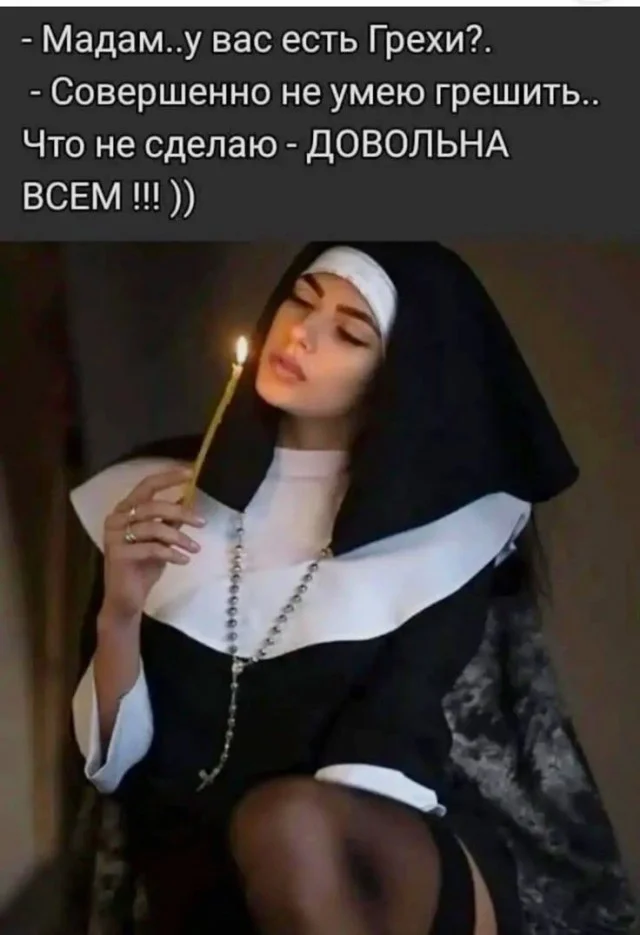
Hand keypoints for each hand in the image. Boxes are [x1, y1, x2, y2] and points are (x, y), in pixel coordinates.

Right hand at [100, 467, 204, 623]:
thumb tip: (186, 497)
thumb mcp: (160, 539)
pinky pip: (152, 548)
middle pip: (152, 506)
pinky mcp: (118, 555)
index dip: (168, 478)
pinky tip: (184, 560)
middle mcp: (116, 519)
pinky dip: (172, 553)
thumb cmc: (143, 566)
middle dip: (181, 513)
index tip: (191, 474)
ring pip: (154, 528)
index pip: (146, 486)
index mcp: (125, 510)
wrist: (127, 599)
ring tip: (195, 549)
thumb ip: (169, 520)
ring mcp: (114, 537)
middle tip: (203, 522)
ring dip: (180, 538)